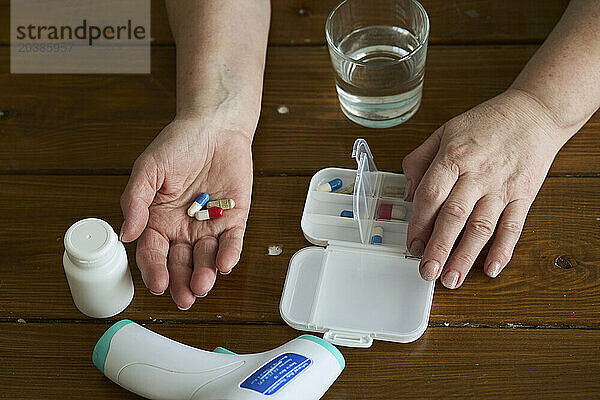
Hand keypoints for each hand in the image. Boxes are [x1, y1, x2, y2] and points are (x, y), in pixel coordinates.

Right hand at [120, 116, 252, 308]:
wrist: (215, 126)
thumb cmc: (179, 144)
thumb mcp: (149, 169)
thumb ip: (136, 201)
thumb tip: (126, 234)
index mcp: (158, 219)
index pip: (153, 252)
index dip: (154, 270)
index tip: (158, 284)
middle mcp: (183, 228)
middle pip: (180, 263)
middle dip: (181, 282)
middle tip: (184, 298)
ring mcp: (209, 225)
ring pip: (206, 258)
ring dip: (204, 273)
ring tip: (202, 285)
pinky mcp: (234, 219)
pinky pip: (232, 241)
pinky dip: (229, 254)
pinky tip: (224, 265)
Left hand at [402, 89, 569, 288]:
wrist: (534, 113)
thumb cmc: (486, 123)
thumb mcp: (444, 131)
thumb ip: (420, 160)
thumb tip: (408, 192)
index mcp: (454, 156)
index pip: (431, 195)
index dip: (418, 223)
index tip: (411, 244)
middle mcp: (477, 173)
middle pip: (454, 215)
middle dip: (438, 247)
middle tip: (426, 271)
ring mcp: (502, 186)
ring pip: (481, 226)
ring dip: (465, 256)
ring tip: (451, 279)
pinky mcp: (524, 195)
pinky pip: (513, 226)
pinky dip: (503, 249)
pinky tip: (490, 269)